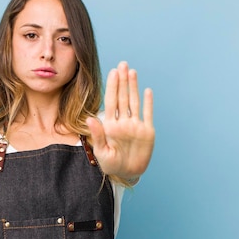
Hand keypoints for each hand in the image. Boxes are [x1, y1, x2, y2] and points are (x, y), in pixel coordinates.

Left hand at [86, 61, 154, 180]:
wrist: (126, 174)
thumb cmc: (111, 165)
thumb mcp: (101, 151)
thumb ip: (97, 135)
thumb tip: (90, 118)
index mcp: (111, 125)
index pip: (111, 102)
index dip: (113, 87)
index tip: (112, 72)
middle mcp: (123, 122)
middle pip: (123, 97)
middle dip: (122, 81)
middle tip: (122, 64)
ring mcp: (135, 126)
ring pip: (134, 102)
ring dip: (133, 87)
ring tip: (132, 72)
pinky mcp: (147, 132)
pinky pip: (147, 114)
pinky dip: (148, 103)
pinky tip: (147, 90)